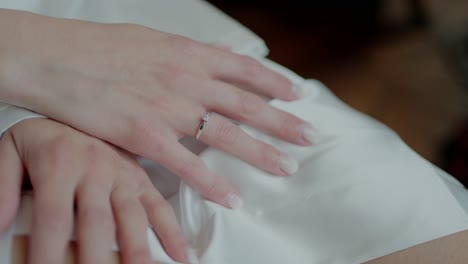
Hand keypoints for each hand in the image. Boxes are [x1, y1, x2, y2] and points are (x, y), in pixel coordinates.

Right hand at [0, 10, 317, 207]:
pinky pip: (188, 165)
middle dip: (283, 122)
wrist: (57, 58)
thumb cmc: (101, 47)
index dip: (275, 83)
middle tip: (310, 137)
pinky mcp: (146, 136)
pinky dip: (213, 184)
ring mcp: (169, 109)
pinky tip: (233, 198)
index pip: (245, 70)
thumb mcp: (153, 39)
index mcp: (188, 55)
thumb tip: (221, 54)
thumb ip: (191, 51)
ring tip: (286, 168)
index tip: (298, 95)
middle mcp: (186, 80)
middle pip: (247, 105)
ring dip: (261, 154)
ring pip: (227, 135)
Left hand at [0, 118, 189, 263]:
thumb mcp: (11, 150)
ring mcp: (123, 175)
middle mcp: (96, 171)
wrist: (75, 95)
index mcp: (61, 165)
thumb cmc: (44, 131)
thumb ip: (2, 187)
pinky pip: (159, 205)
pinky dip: (172, 232)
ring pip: (133, 217)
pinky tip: (180, 255)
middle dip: (97, 259)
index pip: (52, 218)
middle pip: (97, 223)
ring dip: (138, 251)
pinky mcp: (140, 178)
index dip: (47, 252)